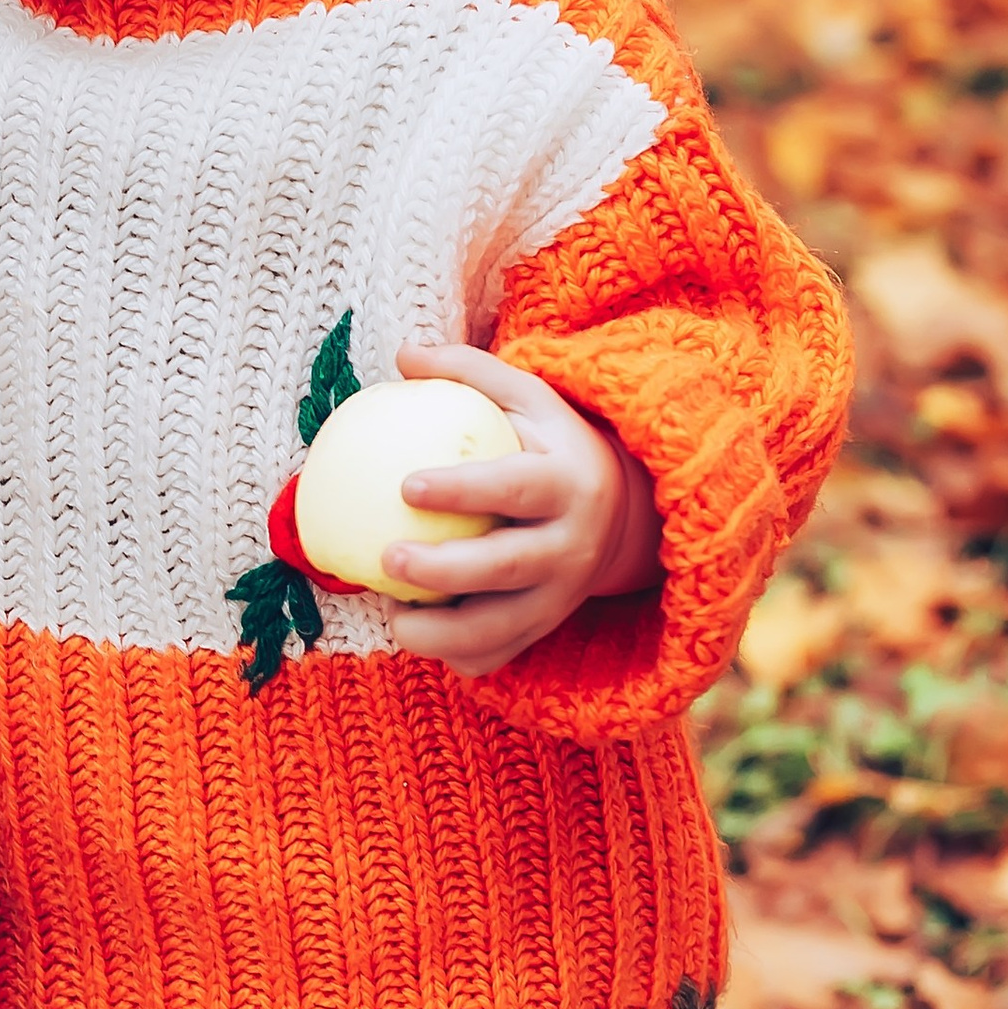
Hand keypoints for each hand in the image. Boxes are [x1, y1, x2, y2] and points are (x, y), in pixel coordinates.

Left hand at [375, 344, 659, 675]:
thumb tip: (403, 354)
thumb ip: (468, 371)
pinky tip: (416, 634)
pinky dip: (459, 655)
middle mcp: (573, 544)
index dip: (464, 490)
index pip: (516, 488)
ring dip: (445, 630)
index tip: (406, 485)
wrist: (620, 509)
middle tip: (387, 558)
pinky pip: (501, 654)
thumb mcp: (527, 396)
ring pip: (504, 627)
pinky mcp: (548, 627)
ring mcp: (563, 594)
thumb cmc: (550, 443)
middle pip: (509, 566)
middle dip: (447, 569)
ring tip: (393, 617)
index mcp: (569, 482)